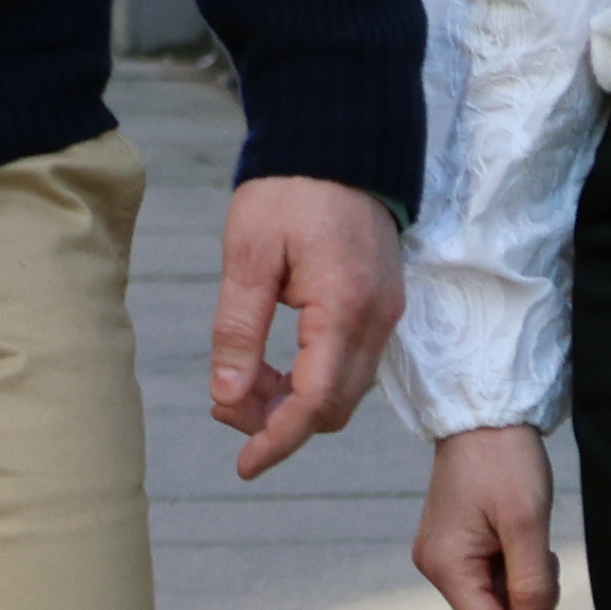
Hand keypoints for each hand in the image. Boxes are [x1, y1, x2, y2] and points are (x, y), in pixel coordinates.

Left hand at [211, 174, 401, 476]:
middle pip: (334, 407)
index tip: (244, 466)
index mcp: (344, 308)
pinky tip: (271, 367)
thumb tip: (226, 396)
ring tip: (240, 385)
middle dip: (279, 423)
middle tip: (224, 408)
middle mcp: (377, 319)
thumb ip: (238, 330)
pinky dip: (312, 380)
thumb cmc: (288, 192)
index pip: (315, 402)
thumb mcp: (247, 257)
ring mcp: (386, 313)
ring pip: (345, 391)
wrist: (337, 143)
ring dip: (295, 403)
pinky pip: (352, 365)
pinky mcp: (382, 305)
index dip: (278, 440)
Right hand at [413, 425, 587, 609]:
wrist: (483, 414)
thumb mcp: (526, 522)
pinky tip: (528, 537)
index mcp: (447, 566)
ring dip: (531, 586)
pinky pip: (497, 580)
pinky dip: (522, 571)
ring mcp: (448, 557)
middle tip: (552, 562)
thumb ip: (532, 583)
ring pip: (500, 602)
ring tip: (538, 540)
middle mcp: (439, 568)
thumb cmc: (502, 460)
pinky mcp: (460, 547)